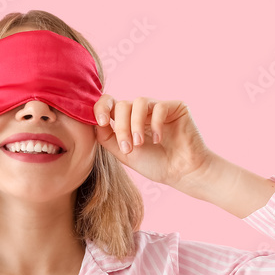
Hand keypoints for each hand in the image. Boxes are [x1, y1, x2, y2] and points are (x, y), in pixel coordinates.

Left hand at [92, 95, 216, 187]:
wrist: (181, 172)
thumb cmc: (154, 164)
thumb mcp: (123, 152)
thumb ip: (106, 136)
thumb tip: (94, 121)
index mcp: (127, 119)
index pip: (109, 103)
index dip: (101, 107)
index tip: (101, 122)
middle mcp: (142, 111)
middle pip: (122, 105)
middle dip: (121, 126)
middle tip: (127, 147)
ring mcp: (158, 107)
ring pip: (138, 102)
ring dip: (135, 124)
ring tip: (139, 144)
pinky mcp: (175, 107)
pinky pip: (158, 107)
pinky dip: (155, 124)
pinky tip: (158, 140)